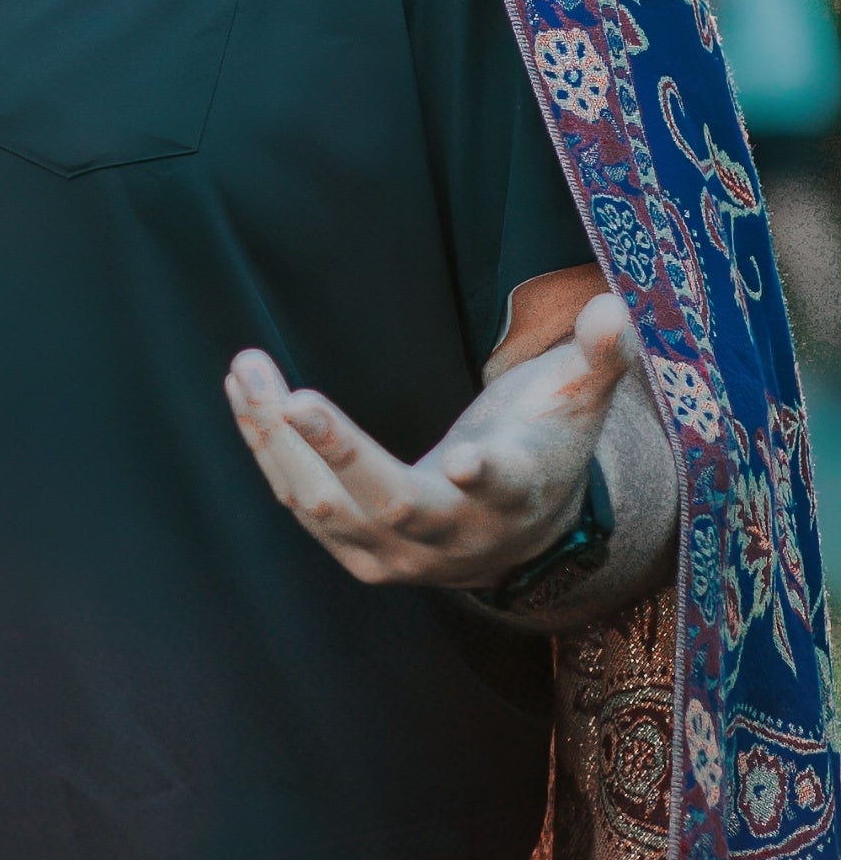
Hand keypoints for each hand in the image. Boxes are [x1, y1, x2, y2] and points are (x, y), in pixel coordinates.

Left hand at [223, 295, 639, 598]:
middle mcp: (456, 534)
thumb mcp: (577, 401)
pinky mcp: (358, 554)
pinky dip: (269, 448)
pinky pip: (301, 501)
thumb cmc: (542, 448)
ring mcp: (400, 553)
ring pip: (327, 507)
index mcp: (518, 493)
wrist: (517, 536)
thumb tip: (614, 305)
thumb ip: (599, 356)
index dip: (486, 476)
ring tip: (248, 369)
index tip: (466, 461)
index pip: (505, 486)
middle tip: (296, 400)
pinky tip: (245, 393)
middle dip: (342, 454)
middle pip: (392, 503)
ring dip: (280, 441)